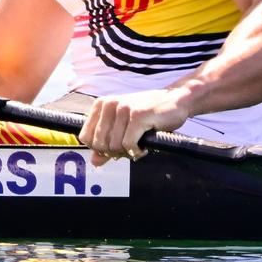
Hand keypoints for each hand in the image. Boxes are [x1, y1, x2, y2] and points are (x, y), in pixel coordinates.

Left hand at [80, 88, 194, 165]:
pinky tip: (145, 145)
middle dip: (115, 152)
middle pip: (99, 144)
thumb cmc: (148, 114)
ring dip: (128, 151)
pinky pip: (129, 145)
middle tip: (130, 147)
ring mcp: (124, 108)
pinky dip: (137, 151)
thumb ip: (107, 144)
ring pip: (114, 146)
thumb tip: (94, 161)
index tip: (116, 146)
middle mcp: (110, 104)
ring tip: (139, 143)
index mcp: (102, 104)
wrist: (175, 100)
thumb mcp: (124, 127)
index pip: (86, 137)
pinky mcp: (138, 115)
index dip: (100, 148)